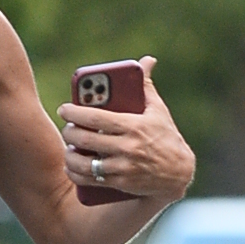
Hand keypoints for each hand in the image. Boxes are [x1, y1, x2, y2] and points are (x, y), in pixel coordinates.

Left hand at [58, 58, 194, 200]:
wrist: (180, 173)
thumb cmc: (166, 137)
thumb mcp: (158, 110)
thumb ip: (146, 85)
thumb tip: (146, 60)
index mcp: (133, 125)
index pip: (95, 117)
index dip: (74, 112)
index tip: (64, 109)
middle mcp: (128, 147)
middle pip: (84, 139)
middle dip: (69, 132)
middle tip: (67, 128)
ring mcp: (124, 167)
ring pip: (84, 162)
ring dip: (70, 155)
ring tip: (69, 148)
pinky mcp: (121, 183)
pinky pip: (90, 180)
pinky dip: (76, 174)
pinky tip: (72, 167)